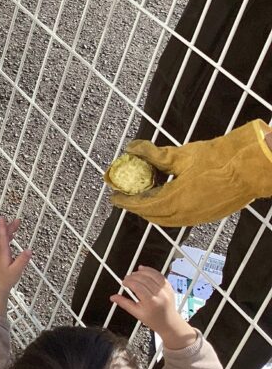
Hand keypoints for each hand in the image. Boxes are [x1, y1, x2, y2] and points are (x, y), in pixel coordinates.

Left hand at [0, 217, 30, 313]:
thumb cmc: (6, 279)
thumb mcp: (16, 270)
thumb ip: (22, 260)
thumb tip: (29, 251)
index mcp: (3, 252)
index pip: (2, 236)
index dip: (3, 227)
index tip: (3, 218)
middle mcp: (0, 251)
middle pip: (3, 235)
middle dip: (9, 227)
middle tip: (16, 220)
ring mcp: (0, 253)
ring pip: (3, 239)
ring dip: (9, 231)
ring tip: (15, 225)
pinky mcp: (2, 256)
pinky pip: (4, 243)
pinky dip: (8, 237)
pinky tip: (11, 237)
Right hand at [110, 266, 194, 349]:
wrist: (169, 323)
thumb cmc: (154, 320)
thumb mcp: (137, 313)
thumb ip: (124, 303)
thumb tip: (113, 297)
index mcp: (151, 302)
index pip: (137, 286)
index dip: (128, 282)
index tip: (123, 282)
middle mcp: (160, 295)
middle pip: (144, 279)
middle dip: (133, 276)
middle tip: (127, 278)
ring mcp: (166, 290)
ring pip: (152, 275)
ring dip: (142, 272)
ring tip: (134, 273)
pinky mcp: (169, 287)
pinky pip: (160, 275)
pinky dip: (151, 271)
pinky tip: (144, 269)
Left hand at [112, 119, 271, 226]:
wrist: (254, 167)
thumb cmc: (220, 158)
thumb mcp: (181, 154)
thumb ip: (154, 154)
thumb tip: (133, 149)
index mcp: (177, 200)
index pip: (143, 205)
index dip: (126, 201)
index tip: (114, 196)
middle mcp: (187, 214)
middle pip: (153, 216)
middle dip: (137, 207)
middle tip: (126, 197)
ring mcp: (200, 217)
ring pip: (167, 219)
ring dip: (152, 210)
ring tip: (143, 197)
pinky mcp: (209, 215)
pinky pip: (181, 218)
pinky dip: (168, 211)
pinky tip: (166, 198)